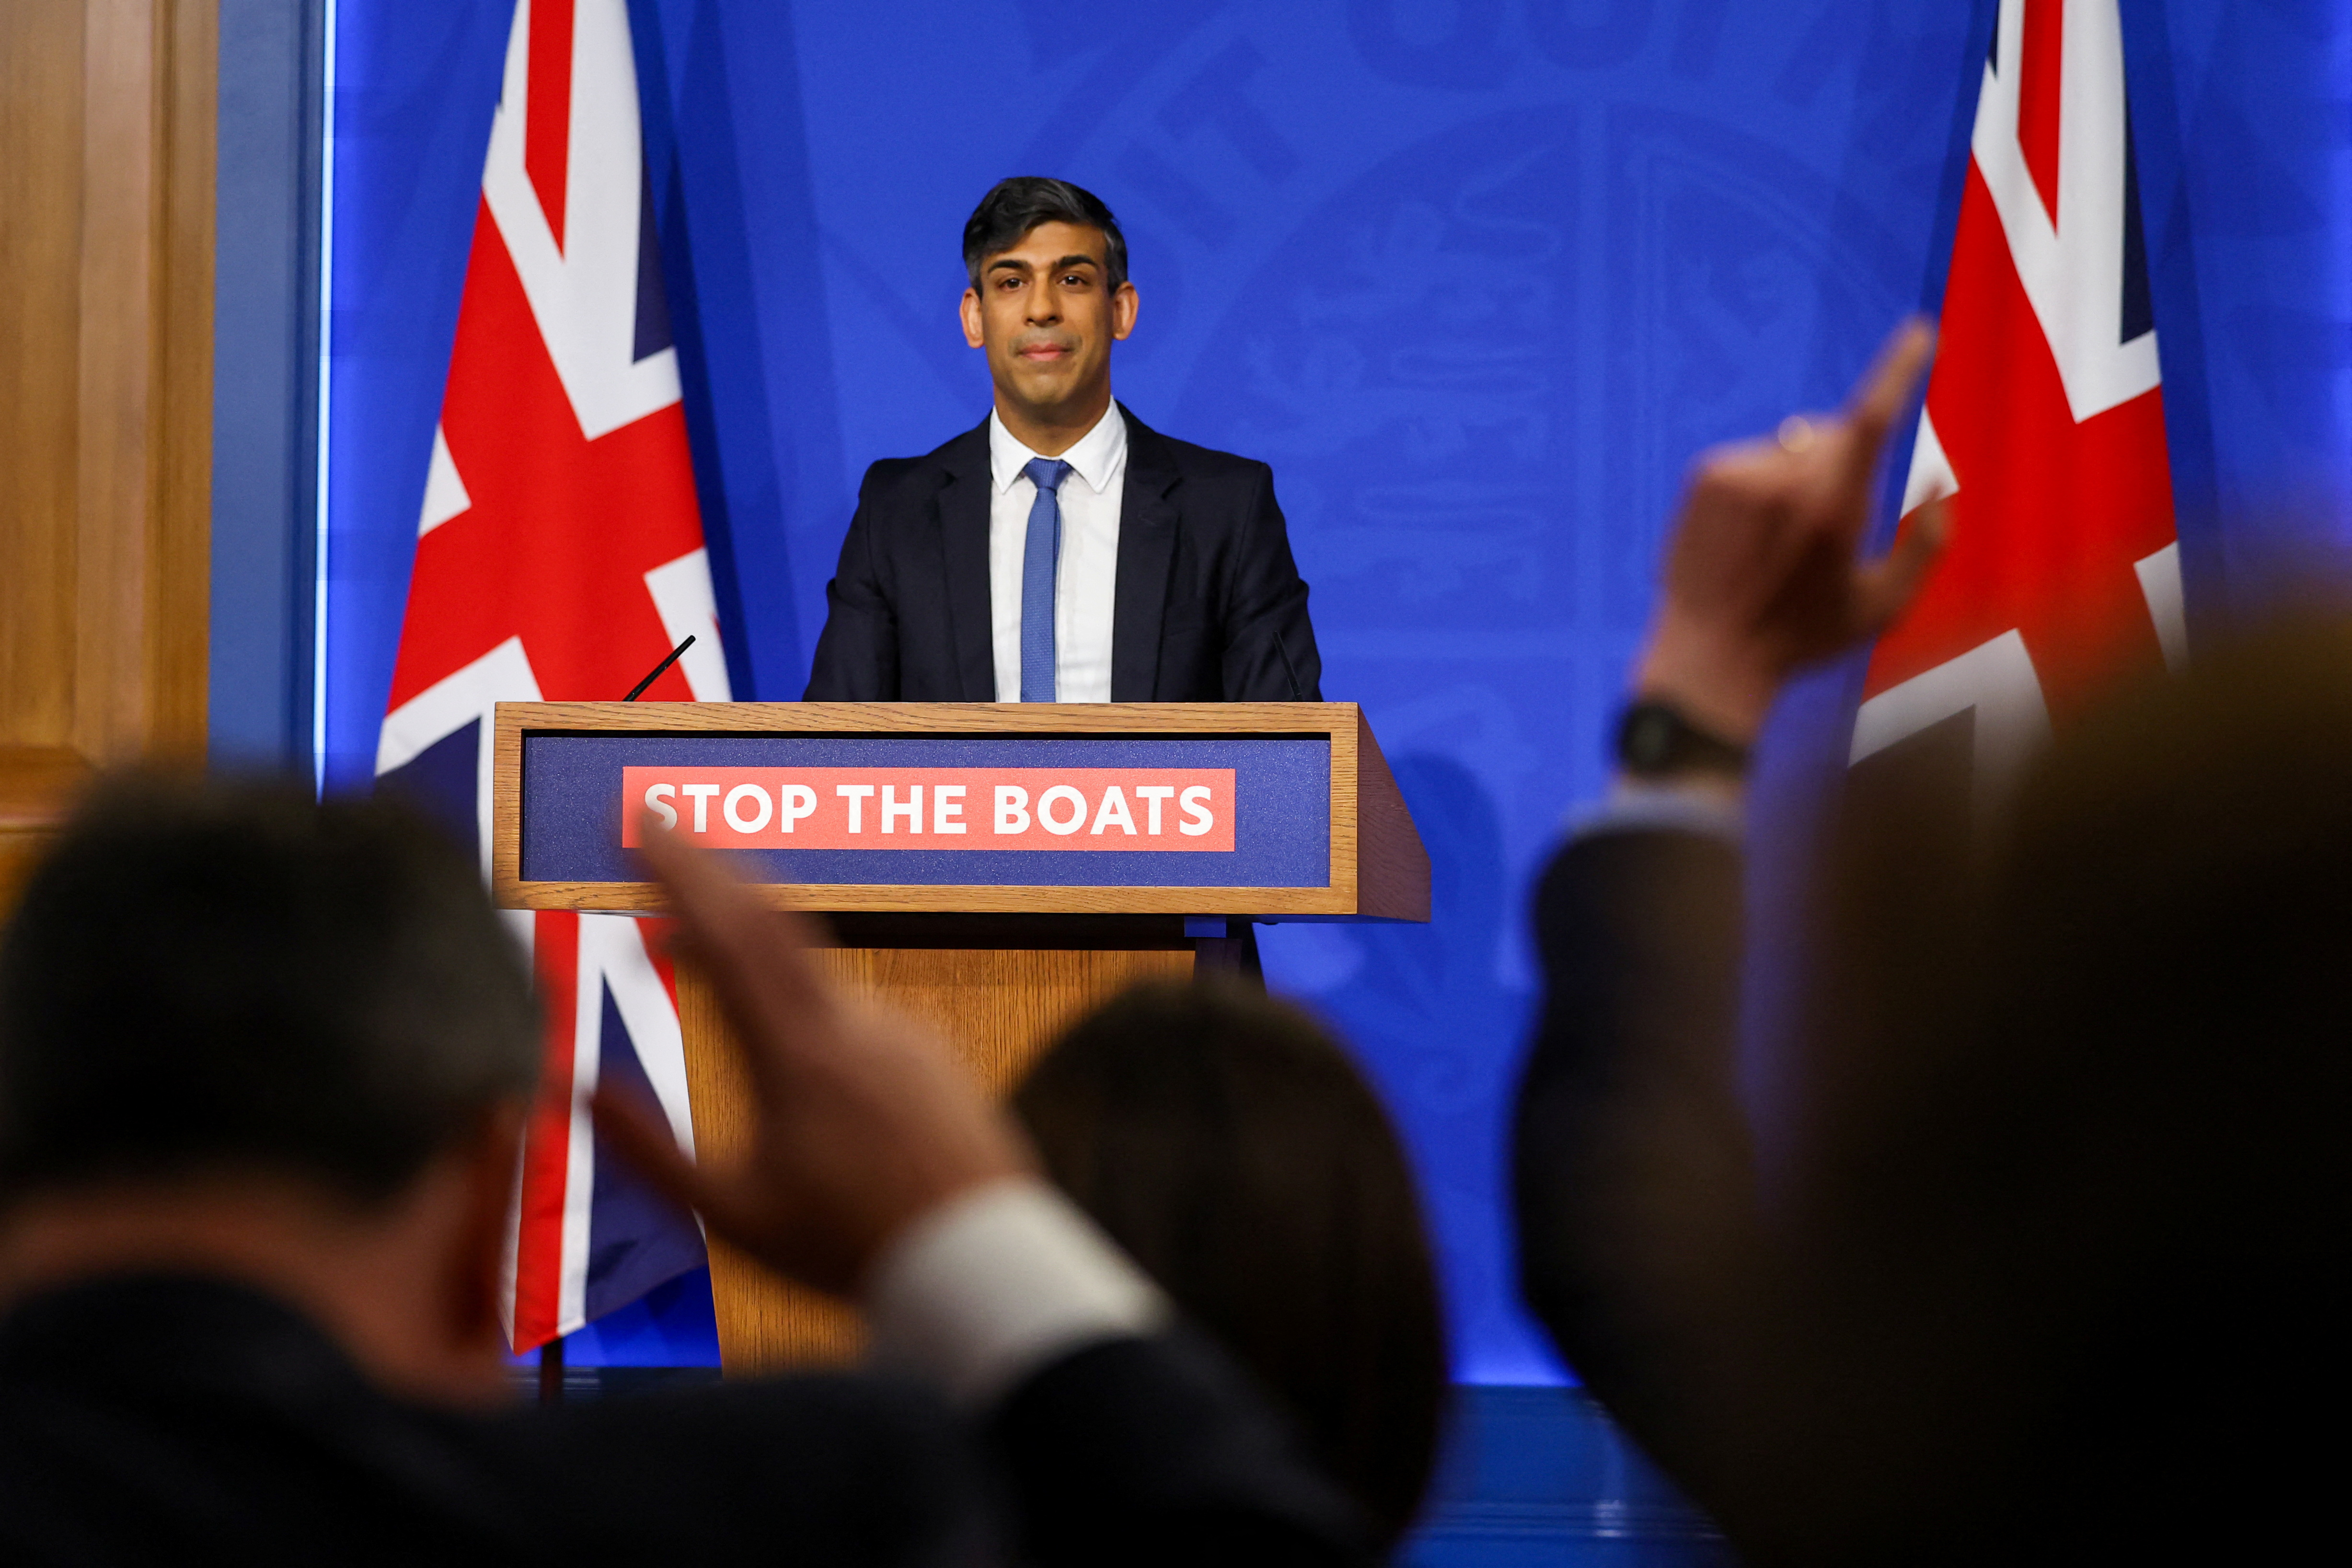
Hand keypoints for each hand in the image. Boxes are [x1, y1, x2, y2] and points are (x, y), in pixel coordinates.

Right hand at [592, 827, 1030, 1296]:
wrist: (978, 1260)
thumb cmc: (853, 1248)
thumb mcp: (733, 1216)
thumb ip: (650, 1152)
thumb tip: (574, 1092)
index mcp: (797, 1056)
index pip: (729, 937)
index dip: (680, 871)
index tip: (641, 822)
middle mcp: (854, 1025)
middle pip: (773, 918)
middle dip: (710, 866)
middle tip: (661, 824)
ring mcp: (899, 1033)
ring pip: (810, 974)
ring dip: (746, 951)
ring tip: (683, 946)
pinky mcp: (930, 1053)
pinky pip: (853, 1015)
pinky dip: (802, 1006)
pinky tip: (787, 1056)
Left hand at [1635, 320, 1947, 744]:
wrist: (1709, 658)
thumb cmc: (1802, 640)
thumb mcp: (1883, 608)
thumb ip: (1927, 547)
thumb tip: (1942, 485)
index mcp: (1838, 507)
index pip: (1875, 416)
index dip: (1899, 368)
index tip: (1917, 333)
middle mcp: (1788, 480)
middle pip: (1835, 432)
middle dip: (1843, 460)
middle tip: (1824, 525)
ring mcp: (1741, 474)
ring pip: (1791, 446)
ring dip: (1797, 475)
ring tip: (1776, 542)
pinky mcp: (1705, 476)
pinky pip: (1750, 458)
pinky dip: (1757, 484)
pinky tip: (1745, 536)